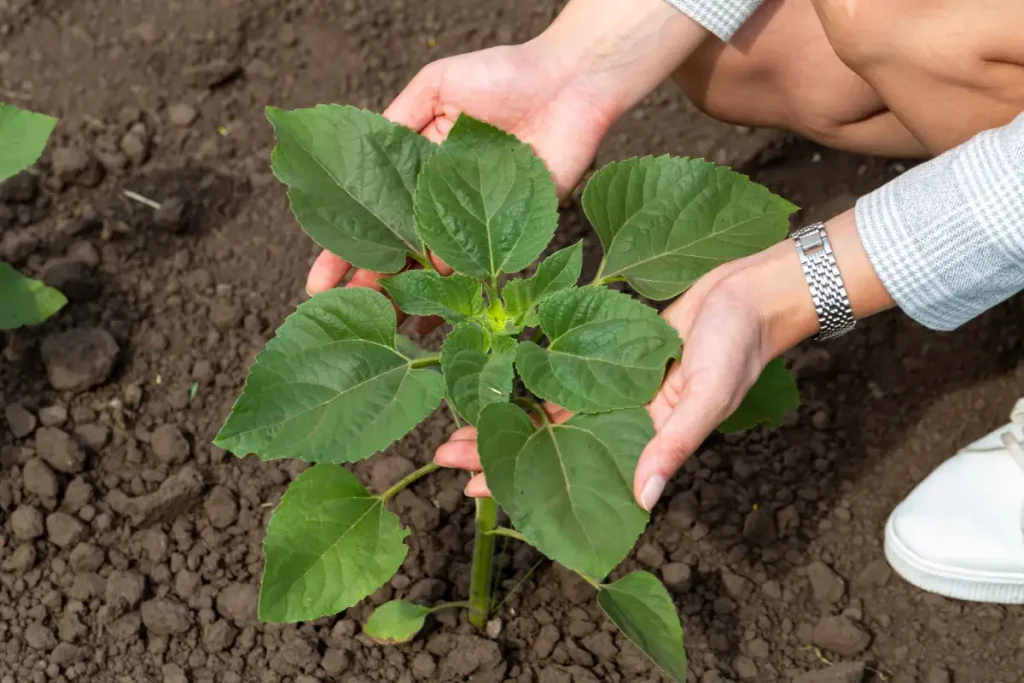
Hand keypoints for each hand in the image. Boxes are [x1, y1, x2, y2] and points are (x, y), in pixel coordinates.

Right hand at [305, 41, 618, 315]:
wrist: (568, 84)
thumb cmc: (503, 76)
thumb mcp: (435, 87)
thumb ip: (396, 124)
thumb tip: (362, 174)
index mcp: (419, 169)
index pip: (373, 216)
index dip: (343, 250)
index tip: (318, 283)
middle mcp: (443, 202)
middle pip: (400, 252)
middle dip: (369, 285)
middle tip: (345, 313)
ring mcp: (477, 222)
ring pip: (434, 271)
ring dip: (408, 300)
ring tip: (381, 326)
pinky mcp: (516, 235)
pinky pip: (480, 273)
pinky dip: (458, 298)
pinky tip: (432, 323)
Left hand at [434, 232, 823, 505]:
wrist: (750, 293)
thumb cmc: (738, 346)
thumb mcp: (709, 396)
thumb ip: (674, 444)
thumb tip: (643, 500)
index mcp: (643, 437)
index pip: (571, 470)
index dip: (525, 480)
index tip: (477, 490)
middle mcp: (621, 417)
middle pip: (549, 442)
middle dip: (498, 449)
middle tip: (445, 456)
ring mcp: (614, 387)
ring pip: (549, 410)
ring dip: (506, 416)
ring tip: (459, 427)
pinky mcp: (612, 354)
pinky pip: (564, 375)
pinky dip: (532, 383)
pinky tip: (500, 387)